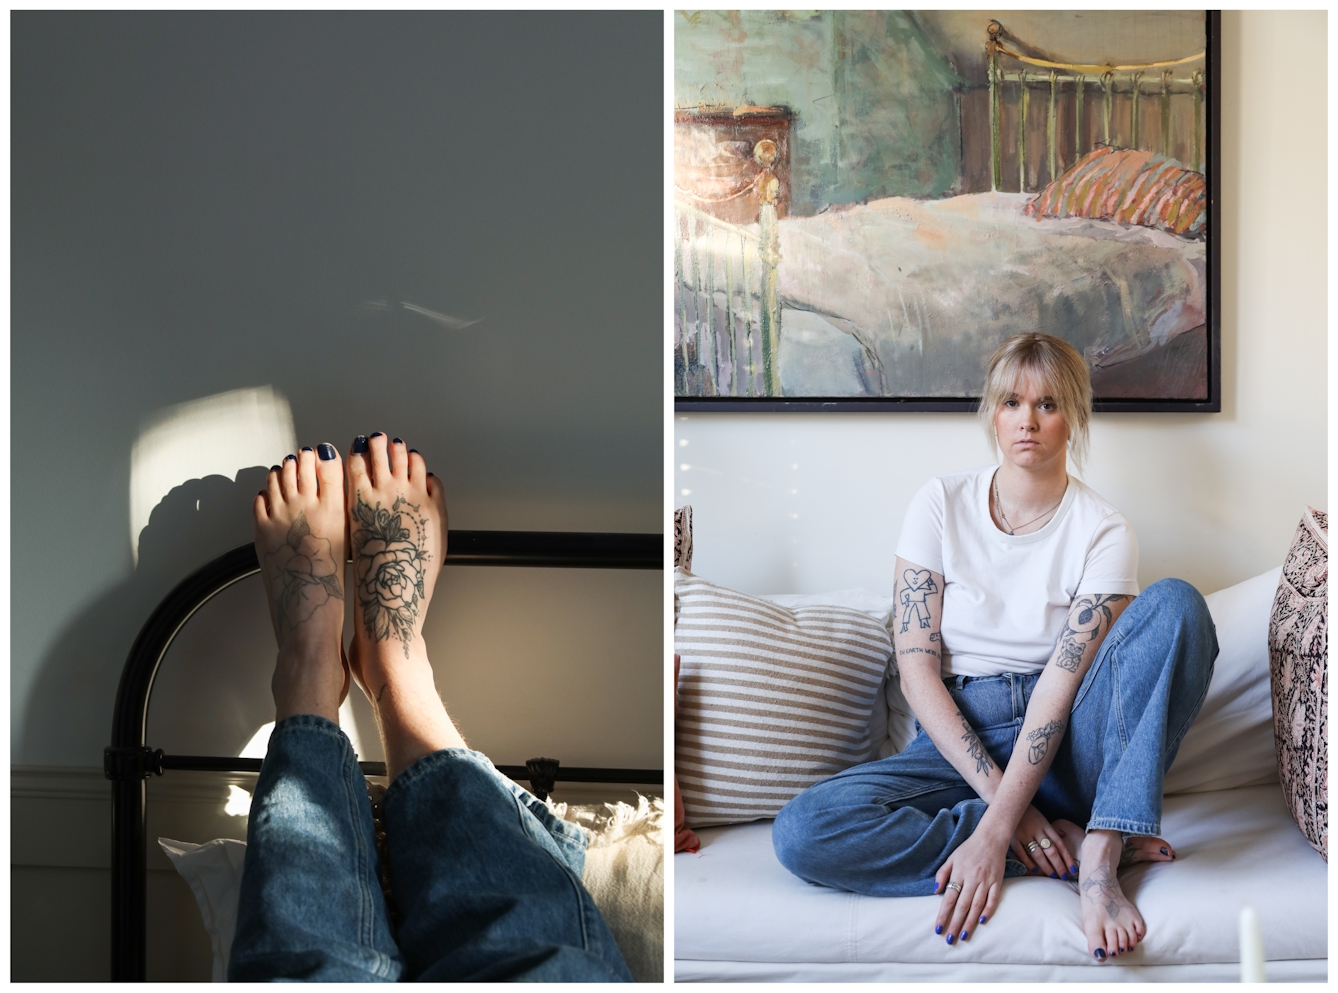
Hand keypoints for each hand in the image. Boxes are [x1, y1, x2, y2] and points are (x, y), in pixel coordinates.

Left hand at [933, 827, 1006, 942]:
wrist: (991, 837)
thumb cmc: (969, 848)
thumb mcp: (951, 857)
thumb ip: (942, 874)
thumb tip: (935, 891)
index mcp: (959, 873)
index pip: (949, 898)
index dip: (943, 914)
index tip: (938, 928)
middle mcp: (972, 878)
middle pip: (962, 906)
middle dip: (955, 924)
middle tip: (950, 939)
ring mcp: (985, 881)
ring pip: (977, 905)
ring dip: (970, 922)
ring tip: (964, 935)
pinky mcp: (997, 881)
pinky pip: (993, 899)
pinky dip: (988, 910)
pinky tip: (982, 921)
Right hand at [1010, 805, 1076, 878]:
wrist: (1009, 803)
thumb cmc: (1028, 813)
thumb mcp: (1042, 819)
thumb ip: (1052, 829)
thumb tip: (1064, 836)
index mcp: (1045, 826)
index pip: (1059, 844)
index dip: (1067, 857)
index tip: (1073, 869)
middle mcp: (1036, 831)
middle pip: (1051, 850)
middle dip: (1059, 865)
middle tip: (1064, 876)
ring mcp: (1024, 835)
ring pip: (1038, 853)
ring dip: (1046, 866)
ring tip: (1052, 875)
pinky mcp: (1013, 838)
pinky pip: (1021, 852)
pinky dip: (1028, 862)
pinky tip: (1035, 869)